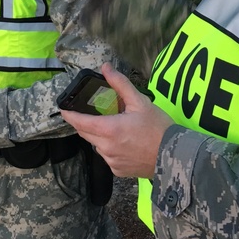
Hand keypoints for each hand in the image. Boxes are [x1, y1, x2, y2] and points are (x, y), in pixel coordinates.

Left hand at [59, 63, 173, 177]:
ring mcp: (111, 161)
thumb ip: (120, 84)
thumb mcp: (140, 102)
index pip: (80, 122)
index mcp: (109, 130)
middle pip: (86, 133)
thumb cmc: (158, 127)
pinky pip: (108, 156)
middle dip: (86, 123)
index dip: (69, 115)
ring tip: (117, 127)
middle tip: (95, 114)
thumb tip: (105, 68)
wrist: (175, 156)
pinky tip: (126, 143)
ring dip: (100, 136)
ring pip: (97, 145)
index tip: (63, 109)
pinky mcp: (118, 171)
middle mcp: (106, 148)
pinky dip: (111, 148)